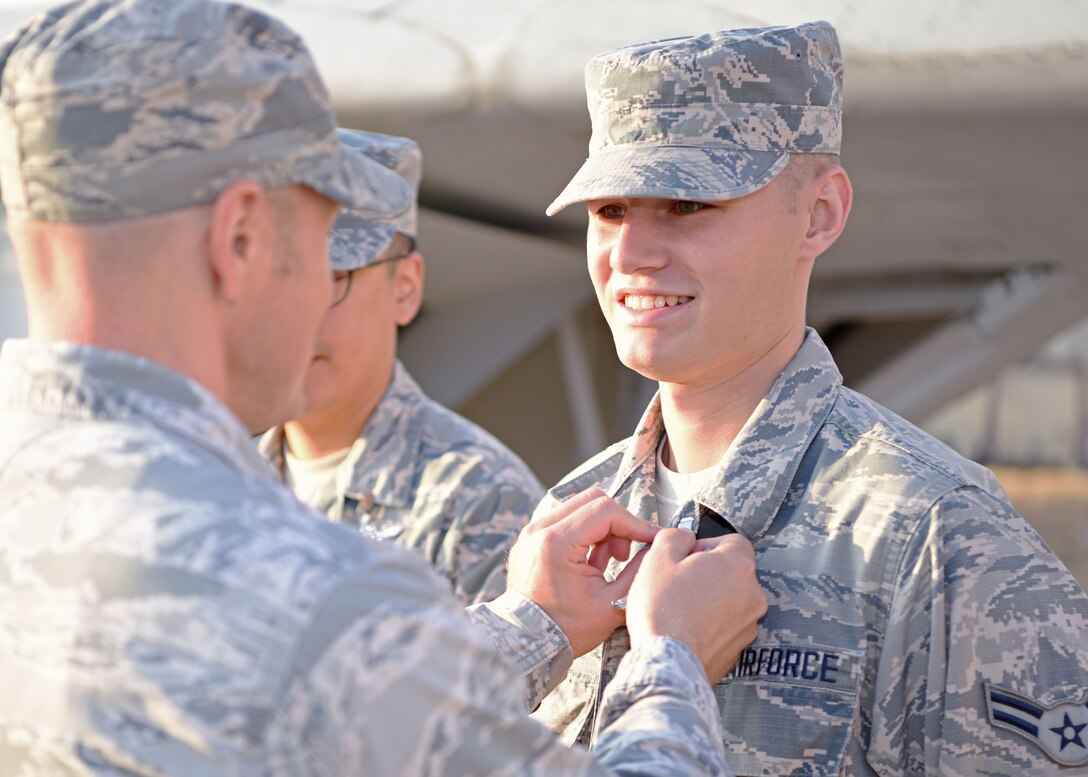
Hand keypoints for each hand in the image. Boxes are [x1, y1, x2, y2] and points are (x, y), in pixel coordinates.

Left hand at [506, 487, 659, 656]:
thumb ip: (638, 571)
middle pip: (592, 500)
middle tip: (625, 554)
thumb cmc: (567, 630)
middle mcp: (538, 530)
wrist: (528, 643)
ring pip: (579, 507)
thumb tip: (656, 546)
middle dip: (618, 523)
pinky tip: (591, 563)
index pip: (606, 511)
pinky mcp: (530, 538)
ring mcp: (531, 532)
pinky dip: (585, 533)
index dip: (636, 524)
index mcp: (556, 543)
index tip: (652, 540)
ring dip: (602, 528)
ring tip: (607, 562)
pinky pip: (565, 520)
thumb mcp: (612, 604)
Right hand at [625, 529, 765, 682]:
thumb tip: (685, 537)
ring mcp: (748, 624)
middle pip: (732, 571)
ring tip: (680, 609)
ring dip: (709, 599)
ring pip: (729, 600)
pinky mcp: (739, 648)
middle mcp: (752, 593)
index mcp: (738, 565)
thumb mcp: (658, 557)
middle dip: (707, 573)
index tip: (685, 557)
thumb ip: (676, 536)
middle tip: (678, 583)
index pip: (732, 541)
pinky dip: (710, 624)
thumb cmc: (662, 610)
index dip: (705, 546)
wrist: (666, 664)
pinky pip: (725, 626)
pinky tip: (686, 628)